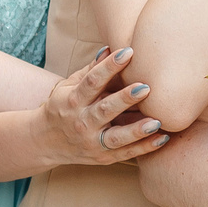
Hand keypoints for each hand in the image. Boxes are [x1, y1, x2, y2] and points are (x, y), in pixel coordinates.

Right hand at [24, 45, 169, 171]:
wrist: (45, 143)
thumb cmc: (62, 107)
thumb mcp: (69, 87)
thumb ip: (91, 70)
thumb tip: (109, 48)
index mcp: (73, 101)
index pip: (92, 82)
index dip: (109, 67)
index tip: (128, 52)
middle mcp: (82, 122)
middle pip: (104, 110)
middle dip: (124, 99)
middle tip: (146, 87)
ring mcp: (92, 142)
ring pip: (115, 137)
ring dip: (137, 130)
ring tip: (157, 121)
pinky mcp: (103, 157)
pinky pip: (125, 153)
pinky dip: (144, 148)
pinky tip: (162, 138)